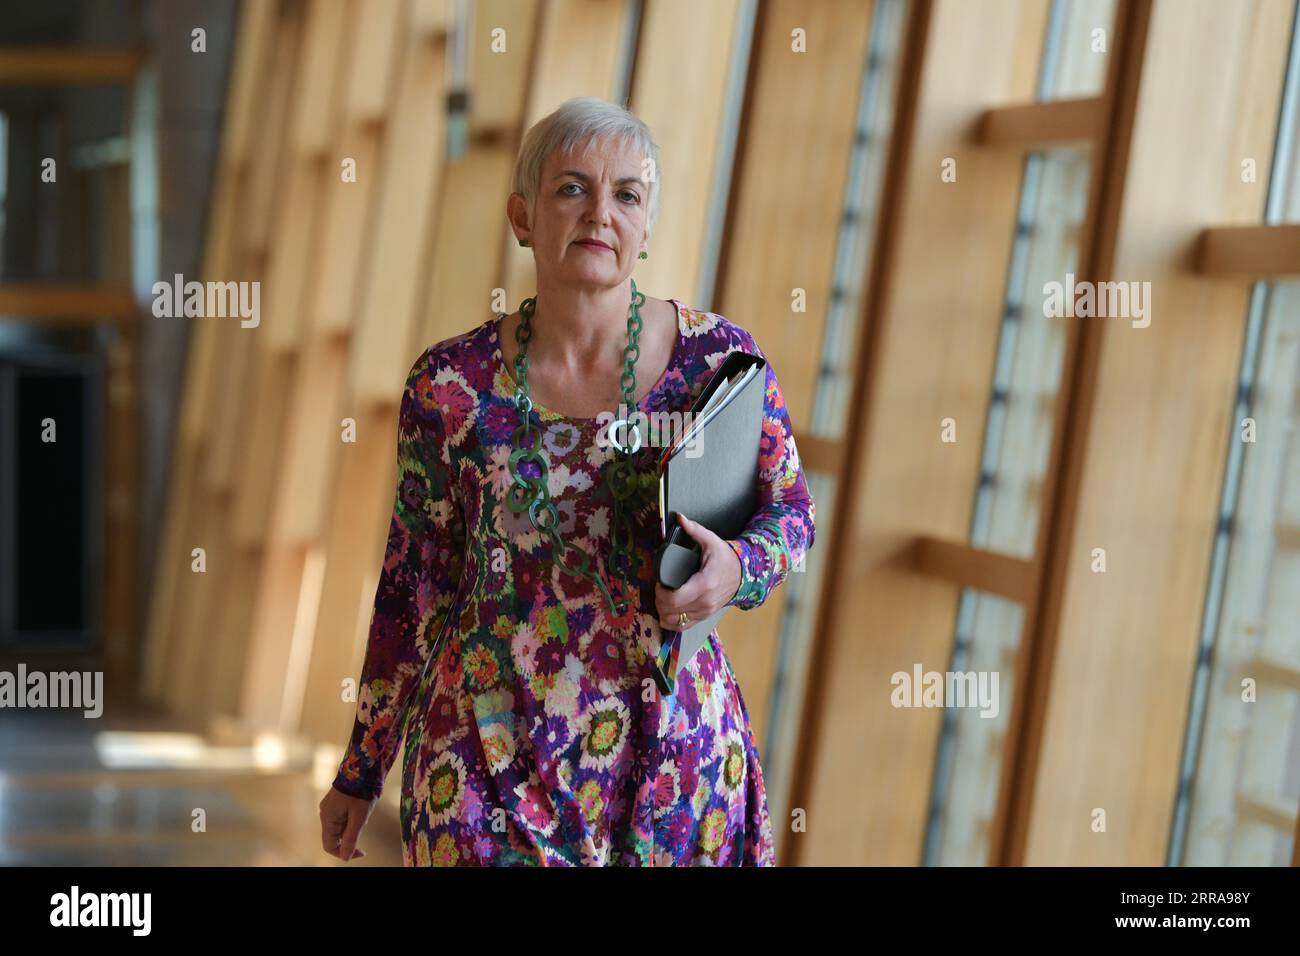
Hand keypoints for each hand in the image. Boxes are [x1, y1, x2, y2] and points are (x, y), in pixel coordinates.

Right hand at [320, 785, 377, 861]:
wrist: (362, 766)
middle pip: (336, 836)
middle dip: (352, 834)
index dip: (344, 853)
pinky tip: (362, 806)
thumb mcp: (359, 817)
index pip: (330, 846)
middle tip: (364, 822)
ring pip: (342, 825)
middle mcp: (325, 813)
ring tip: (364, 810)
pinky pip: (344, 816)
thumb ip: (351, 838)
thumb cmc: (360, 791)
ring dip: (354, 824)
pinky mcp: (336, 800)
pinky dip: (353, 817)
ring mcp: (330, 806)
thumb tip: (346, 858)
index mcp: (327, 818)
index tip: (362, 852)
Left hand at [654, 512, 742, 630]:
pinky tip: (667, 610)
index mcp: (704, 584)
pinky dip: (670, 620)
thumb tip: (679, 518)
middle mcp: (704, 602)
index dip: (660, 592)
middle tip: (660, 587)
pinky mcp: (703, 617)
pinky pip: (681, 626)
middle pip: (670, 610)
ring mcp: (704, 612)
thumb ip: (694, 530)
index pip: (673, 599)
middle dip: (659, 599)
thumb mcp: (711, 541)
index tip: (660, 582)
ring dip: (663, 610)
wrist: (743, 574)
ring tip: (663, 596)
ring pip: (673, 621)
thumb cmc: (725, 558)